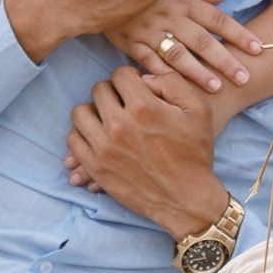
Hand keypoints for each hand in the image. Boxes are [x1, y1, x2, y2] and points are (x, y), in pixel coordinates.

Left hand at [66, 65, 229, 239]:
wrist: (187, 198)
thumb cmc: (195, 154)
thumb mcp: (198, 110)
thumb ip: (172, 83)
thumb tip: (144, 78)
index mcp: (144, 107)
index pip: (120, 74)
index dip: (129, 78)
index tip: (135, 89)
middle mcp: (120, 125)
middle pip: (98, 90)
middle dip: (112, 92)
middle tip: (122, 103)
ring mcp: (104, 147)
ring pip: (80, 112)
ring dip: (93, 110)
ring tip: (106, 117)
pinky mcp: (96, 167)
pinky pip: (74, 140)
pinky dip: (82, 134)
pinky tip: (98, 136)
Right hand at [105, 0, 263, 93]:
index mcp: (185, 0)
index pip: (217, 19)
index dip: (239, 34)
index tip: (257, 49)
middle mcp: (171, 16)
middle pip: (203, 41)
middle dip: (225, 60)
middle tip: (244, 77)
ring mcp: (150, 30)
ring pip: (178, 54)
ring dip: (198, 72)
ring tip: (216, 88)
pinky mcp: (130, 41)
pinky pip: (148, 60)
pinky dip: (161, 75)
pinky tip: (175, 90)